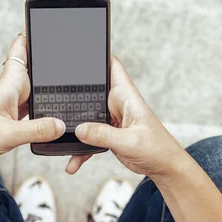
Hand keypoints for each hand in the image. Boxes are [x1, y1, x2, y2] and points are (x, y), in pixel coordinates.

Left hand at [0, 33, 65, 164]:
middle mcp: (10, 90)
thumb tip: (61, 124)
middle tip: (69, 54)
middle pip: (33, 68)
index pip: (20, 51)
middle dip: (48, 62)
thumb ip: (36, 130)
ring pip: (34, 88)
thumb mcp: (8, 135)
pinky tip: (51, 109)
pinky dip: (42, 105)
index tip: (45, 25)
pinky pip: (32, 105)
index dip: (31, 36)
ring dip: (47, 86)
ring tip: (67, 81)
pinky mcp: (11, 116)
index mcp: (8, 85)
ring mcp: (11, 102)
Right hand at [66, 56, 182, 180]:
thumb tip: (80, 129)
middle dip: (75, 94)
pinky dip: (80, 149)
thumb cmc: (158, 149)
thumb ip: (104, 135)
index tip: (77, 53)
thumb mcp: (130, 142)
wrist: (164, 168)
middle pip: (91, 89)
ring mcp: (111, 119)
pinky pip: (89, 137)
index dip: (98, 55)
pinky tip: (73, 161)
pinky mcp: (108, 134)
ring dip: (75, 127)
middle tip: (57, 102)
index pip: (112, 66)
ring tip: (61, 138)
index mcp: (126, 96)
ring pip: (86, 115)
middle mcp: (117, 104)